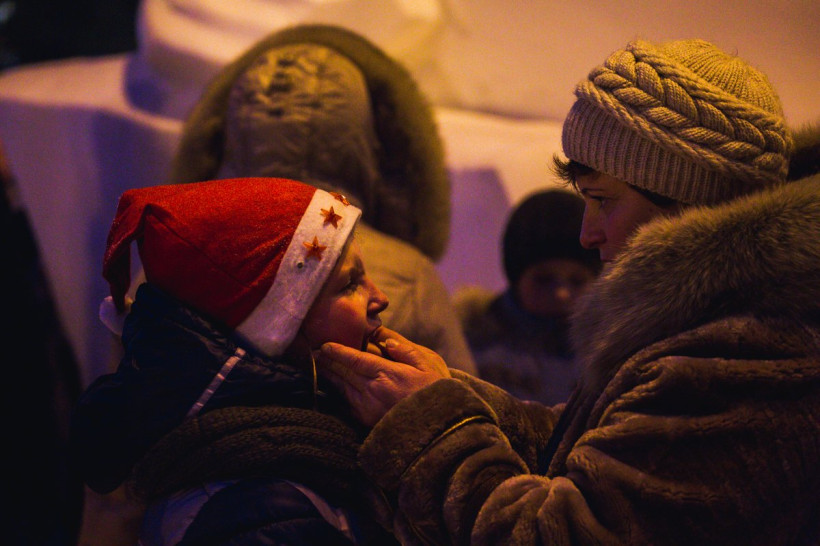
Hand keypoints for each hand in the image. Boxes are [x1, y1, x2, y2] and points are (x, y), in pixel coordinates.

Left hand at [318, 327, 450, 426]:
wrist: (439, 429)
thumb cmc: (436, 393)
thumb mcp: (428, 366)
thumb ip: (406, 350)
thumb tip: (385, 339)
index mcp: (388, 374)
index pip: (356, 359)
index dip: (338, 352)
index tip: (324, 345)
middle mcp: (373, 391)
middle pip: (342, 373)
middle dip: (326, 361)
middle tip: (311, 352)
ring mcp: (367, 408)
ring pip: (340, 388)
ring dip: (327, 376)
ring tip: (317, 365)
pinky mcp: (366, 420)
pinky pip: (344, 404)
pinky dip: (335, 393)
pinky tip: (329, 387)